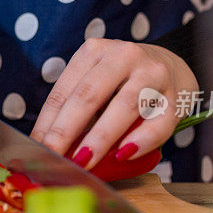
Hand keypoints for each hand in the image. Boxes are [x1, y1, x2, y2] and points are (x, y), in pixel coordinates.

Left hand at [30, 38, 197, 168]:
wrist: (172, 66)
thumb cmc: (122, 82)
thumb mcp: (95, 83)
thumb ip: (75, 108)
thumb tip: (47, 147)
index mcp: (94, 52)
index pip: (64, 91)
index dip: (47, 122)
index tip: (36, 148)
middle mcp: (123, 56)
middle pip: (89, 96)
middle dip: (67, 130)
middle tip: (53, 156)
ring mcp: (153, 74)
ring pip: (123, 107)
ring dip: (100, 138)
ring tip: (83, 161)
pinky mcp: (177, 96)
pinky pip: (158, 123)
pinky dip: (140, 141)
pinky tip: (123, 155)